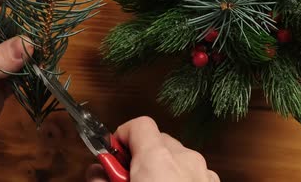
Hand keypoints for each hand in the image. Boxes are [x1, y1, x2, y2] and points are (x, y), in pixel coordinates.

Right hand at [86, 117, 219, 181]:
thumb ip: (103, 178)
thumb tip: (97, 170)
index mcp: (158, 157)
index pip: (138, 124)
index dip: (121, 138)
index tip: (111, 157)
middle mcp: (185, 158)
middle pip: (158, 141)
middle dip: (139, 156)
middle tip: (125, 179)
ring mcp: (203, 173)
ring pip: (177, 158)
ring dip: (160, 169)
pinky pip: (193, 173)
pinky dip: (179, 179)